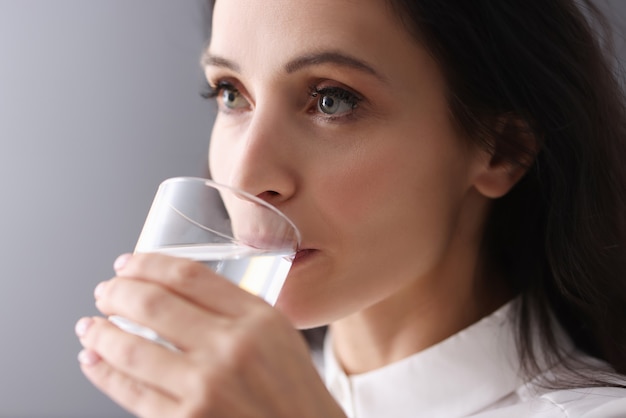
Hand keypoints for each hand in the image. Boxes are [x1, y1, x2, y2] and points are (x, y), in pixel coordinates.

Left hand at [75, 253, 344, 417]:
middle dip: (116, 293)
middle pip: (153, 303)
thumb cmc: (294, 392)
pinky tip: (94, 361)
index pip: (189, 276)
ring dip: (100, 333)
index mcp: (258, 318)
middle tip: (104, 292)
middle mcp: (231, 348)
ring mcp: (206, 388)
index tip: (128, 263)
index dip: (148, 264)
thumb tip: (177, 292)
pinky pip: (130, 393)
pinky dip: (103, 373)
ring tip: (90, 326)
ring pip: (131, 349)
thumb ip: (236, 311)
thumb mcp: (279, 336)